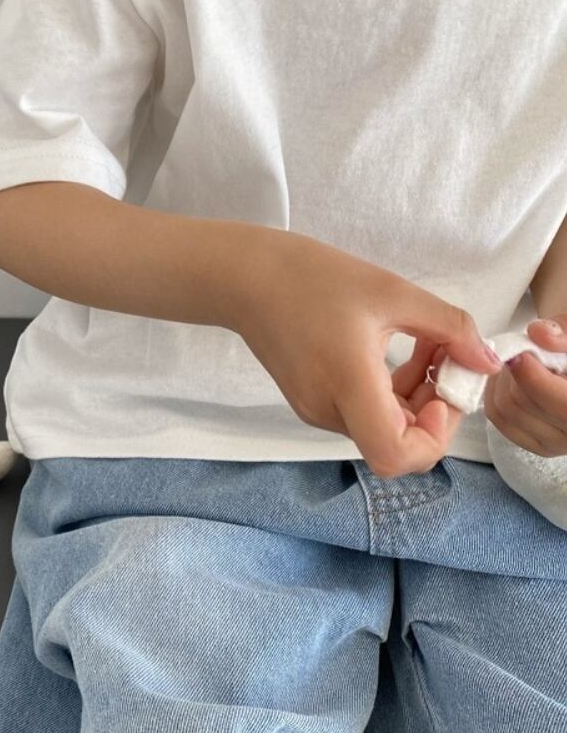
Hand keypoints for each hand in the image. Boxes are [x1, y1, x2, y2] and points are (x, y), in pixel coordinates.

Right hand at [233, 229, 503, 478]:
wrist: (245, 277)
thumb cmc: (312, 277)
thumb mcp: (392, 292)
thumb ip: (448, 327)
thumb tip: (486, 361)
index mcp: (346, 384)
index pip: (395, 455)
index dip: (434, 438)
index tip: (443, 393)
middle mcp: (327, 409)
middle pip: (395, 443)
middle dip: (434, 409)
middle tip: (447, 359)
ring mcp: (314, 409)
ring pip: (381, 428)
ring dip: (414, 397)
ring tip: (424, 345)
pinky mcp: (309, 400)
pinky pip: (360, 412)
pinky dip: (388, 393)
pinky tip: (392, 352)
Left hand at [483, 315, 566, 456]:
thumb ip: (563, 331)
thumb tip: (539, 334)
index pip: (560, 405)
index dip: (532, 377)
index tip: (521, 353)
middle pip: (519, 404)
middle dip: (513, 373)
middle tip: (521, 354)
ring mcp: (556, 444)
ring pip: (502, 411)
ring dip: (500, 381)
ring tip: (519, 363)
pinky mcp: (536, 444)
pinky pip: (497, 416)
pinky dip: (494, 391)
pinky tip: (510, 378)